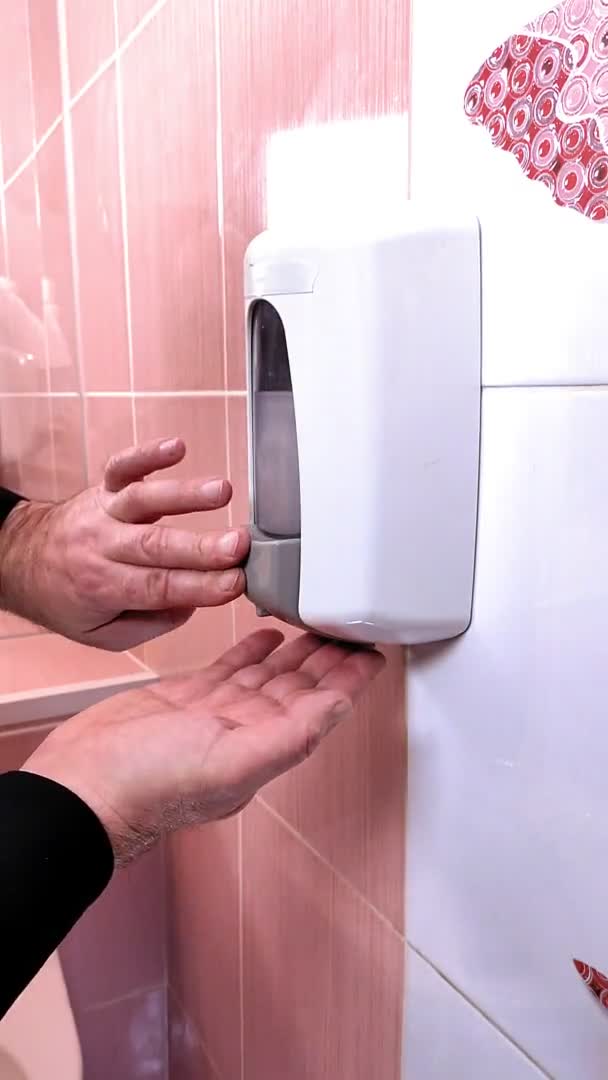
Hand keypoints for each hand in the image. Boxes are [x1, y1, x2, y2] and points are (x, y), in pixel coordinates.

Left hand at [0, 437, 248, 649]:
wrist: (21, 562)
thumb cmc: (69, 599)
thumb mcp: (103, 634)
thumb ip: (150, 624)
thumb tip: (192, 603)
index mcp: (105, 587)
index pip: (159, 588)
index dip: (200, 586)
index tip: (235, 583)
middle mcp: (104, 547)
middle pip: (157, 546)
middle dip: (202, 547)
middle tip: (238, 546)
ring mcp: (105, 512)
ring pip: (145, 501)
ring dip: (185, 495)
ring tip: (222, 492)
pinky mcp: (104, 487)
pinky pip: (123, 466)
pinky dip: (148, 454)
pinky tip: (177, 447)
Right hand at [23, 631, 384, 865]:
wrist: (83, 784)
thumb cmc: (147, 787)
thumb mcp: (229, 763)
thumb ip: (288, 736)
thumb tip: (337, 709)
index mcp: (263, 750)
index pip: (319, 707)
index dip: (348, 680)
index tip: (372, 652)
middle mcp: (245, 732)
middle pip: (299, 686)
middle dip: (328, 657)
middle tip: (350, 625)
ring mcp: (215, 714)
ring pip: (268, 675)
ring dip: (296, 651)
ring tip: (318, 624)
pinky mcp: (187, 698)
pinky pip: (230, 668)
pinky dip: (251, 650)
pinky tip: (267, 636)